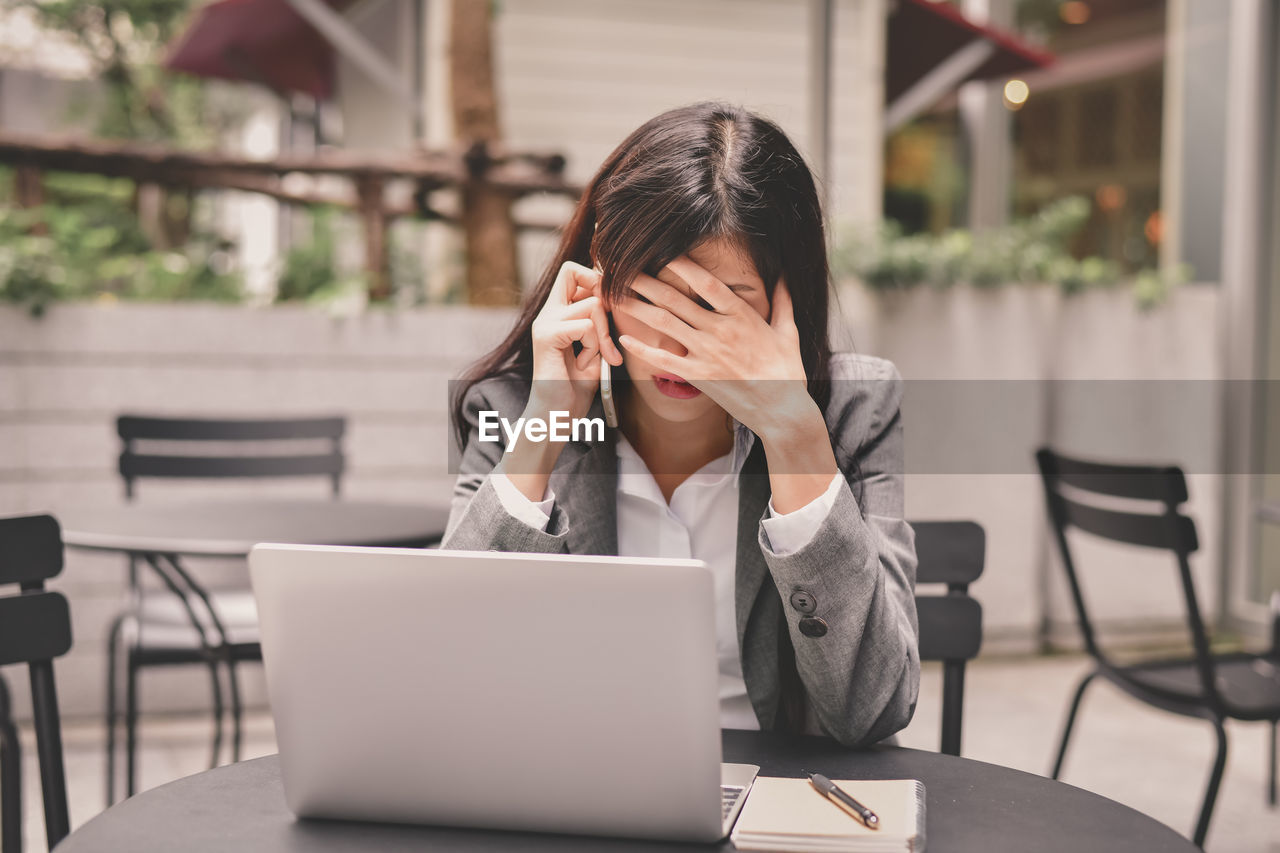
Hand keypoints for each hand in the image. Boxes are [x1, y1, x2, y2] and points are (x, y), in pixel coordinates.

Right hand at [528, 260, 623, 419]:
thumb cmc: (576, 388)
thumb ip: (601, 323)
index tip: (609, 309)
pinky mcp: (546, 336)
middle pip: (573, 271)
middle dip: (602, 298)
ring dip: (603, 334)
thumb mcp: (595, 349)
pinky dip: (594, 347)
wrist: (555, 417)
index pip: (572, 271)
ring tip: (596, 358)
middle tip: (607, 333)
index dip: (596, 279)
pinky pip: (586, 326)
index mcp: (557, 313)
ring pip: (592, 305)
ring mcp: (544, 323)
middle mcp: (547, 313)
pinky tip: (584, 365)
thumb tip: (619, 296)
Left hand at [612, 256, 814, 436]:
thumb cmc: (787, 370)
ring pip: (665, 324)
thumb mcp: (788, 331)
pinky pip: (665, 360)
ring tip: (616, 296)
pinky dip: (643, 349)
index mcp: (742, 315)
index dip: (684, 266)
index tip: (664, 252)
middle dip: (647, 282)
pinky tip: (624, 338)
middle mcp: (720, 331)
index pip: (708, 283)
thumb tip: (784, 275)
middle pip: (676, 300)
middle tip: (624, 269)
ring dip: (638, 308)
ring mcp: (707, 354)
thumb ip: (783, 301)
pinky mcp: (699, 376)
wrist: (781, 409)